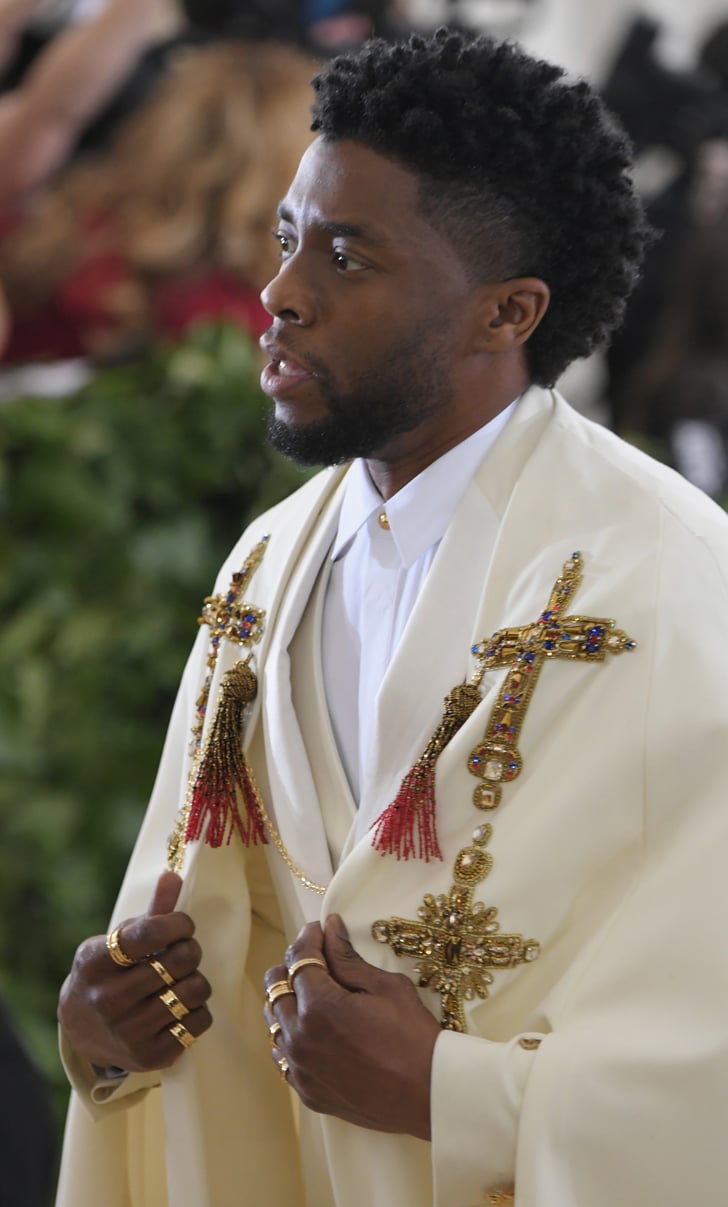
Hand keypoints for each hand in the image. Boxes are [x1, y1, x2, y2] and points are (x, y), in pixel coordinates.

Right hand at [58, 871, 211, 1071]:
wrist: (83, 1030)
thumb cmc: (109, 973)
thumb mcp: (118, 941)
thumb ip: (150, 912)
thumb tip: (174, 875)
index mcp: (94, 963)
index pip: (148, 934)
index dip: (177, 923)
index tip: (183, 924)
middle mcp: (106, 999)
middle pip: (178, 961)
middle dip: (191, 950)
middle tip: (185, 952)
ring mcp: (127, 1032)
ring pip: (193, 991)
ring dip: (198, 980)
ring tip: (184, 979)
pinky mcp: (148, 1057)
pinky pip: (199, 1022)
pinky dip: (199, 1010)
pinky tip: (182, 1006)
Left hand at [263, 916, 439, 1138]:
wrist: (428, 1096)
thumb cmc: (413, 1038)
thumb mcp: (386, 987)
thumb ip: (348, 958)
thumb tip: (330, 928)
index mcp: (318, 1007)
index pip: (299, 958)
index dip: (309, 937)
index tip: (321, 930)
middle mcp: (300, 1038)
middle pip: (276, 986)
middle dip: (295, 966)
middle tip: (320, 962)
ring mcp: (300, 1069)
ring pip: (275, 1022)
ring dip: (290, 1002)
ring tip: (317, 996)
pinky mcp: (307, 1091)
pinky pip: (284, 1056)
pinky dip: (293, 1036)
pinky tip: (315, 1031)